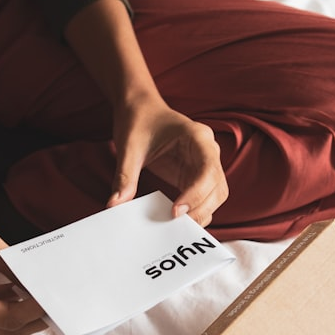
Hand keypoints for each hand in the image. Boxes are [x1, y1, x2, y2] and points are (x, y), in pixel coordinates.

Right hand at [0, 194, 46, 334]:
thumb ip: (10, 262)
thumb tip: (39, 277)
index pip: (7, 317)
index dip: (36, 308)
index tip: (59, 295)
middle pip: (7, 327)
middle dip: (36, 315)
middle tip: (64, 299)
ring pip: (3, 320)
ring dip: (27, 309)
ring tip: (52, 292)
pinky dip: (14, 299)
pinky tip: (31, 285)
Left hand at [107, 93, 227, 226]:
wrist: (139, 108)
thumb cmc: (137, 120)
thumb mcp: (128, 147)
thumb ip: (125, 176)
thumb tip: (115, 205)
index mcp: (197, 136)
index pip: (208, 170)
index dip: (196, 194)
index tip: (176, 211)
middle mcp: (207, 151)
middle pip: (218, 187)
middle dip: (201, 209)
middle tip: (175, 225)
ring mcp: (204, 164)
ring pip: (215, 196)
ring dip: (201, 213)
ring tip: (175, 226)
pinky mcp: (195, 175)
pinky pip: (203, 198)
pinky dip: (193, 211)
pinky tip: (175, 221)